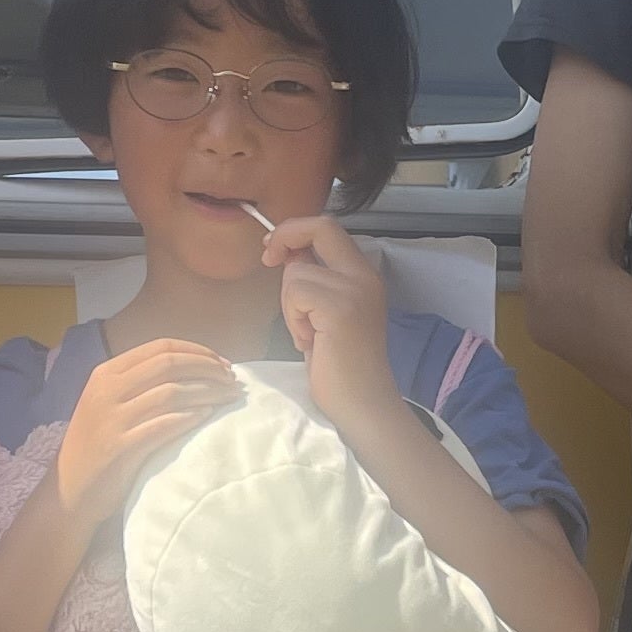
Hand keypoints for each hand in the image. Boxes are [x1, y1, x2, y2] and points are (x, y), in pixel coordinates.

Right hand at [54, 340, 239, 534]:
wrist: (69, 490)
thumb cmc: (97, 446)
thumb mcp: (110, 404)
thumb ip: (139, 384)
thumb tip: (191, 370)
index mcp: (106, 372)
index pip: (160, 347)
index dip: (198, 351)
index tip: (223, 364)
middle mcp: (107, 389)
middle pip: (169, 365)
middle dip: (208, 369)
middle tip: (232, 381)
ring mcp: (112, 417)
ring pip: (171, 392)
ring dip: (208, 392)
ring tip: (229, 397)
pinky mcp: (120, 446)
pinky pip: (163, 424)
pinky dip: (189, 417)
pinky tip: (207, 416)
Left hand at [262, 213, 395, 428]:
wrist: (361, 403)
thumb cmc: (341, 367)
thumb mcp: (326, 314)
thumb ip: (315, 281)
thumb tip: (287, 255)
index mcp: (363, 275)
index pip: (328, 228)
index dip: (295, 230)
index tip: (274, 250)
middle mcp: (364, 276)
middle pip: (320, 227)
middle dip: (284, 236)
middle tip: (267, 258)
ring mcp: (355, 290)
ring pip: (296, 273)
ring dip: (289, 305)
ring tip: (308, 334)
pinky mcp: (340, 307)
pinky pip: (296, 293)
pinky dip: (293, 319)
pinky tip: (309, 341)